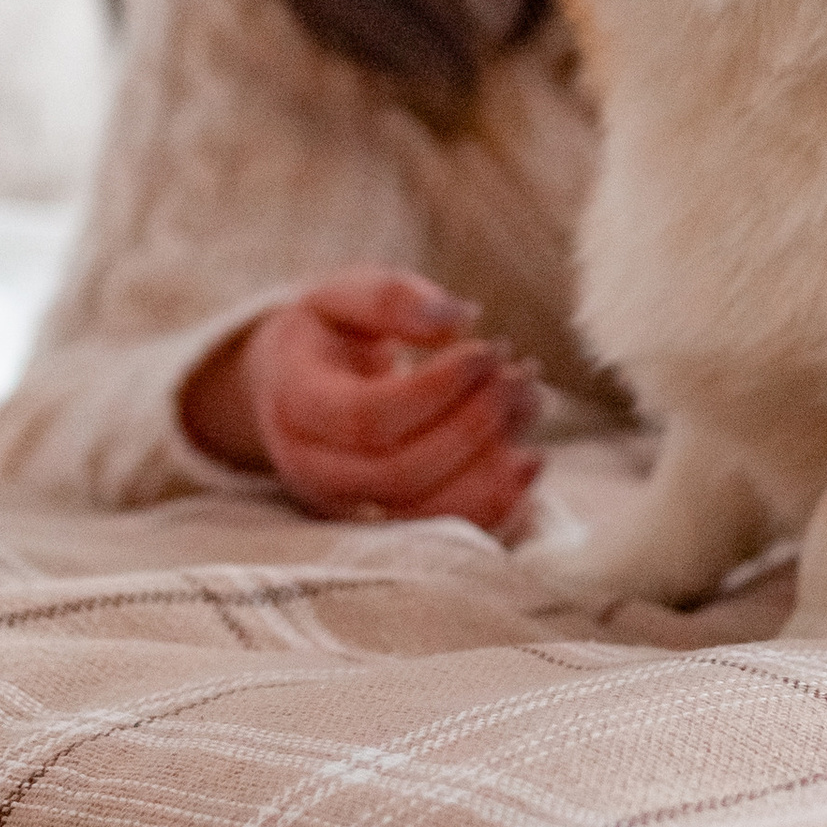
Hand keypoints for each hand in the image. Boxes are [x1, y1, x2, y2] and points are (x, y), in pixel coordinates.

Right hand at [181, 269, 543, 529]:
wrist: (295, 386)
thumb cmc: (328, 333)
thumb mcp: (344, 295)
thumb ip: (391, 298)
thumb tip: (459, 318)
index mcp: (295, 404)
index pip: (368, 418)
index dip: (437, 389)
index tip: (487, 349)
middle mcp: (314, 468)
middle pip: (401, 473)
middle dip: (473, 424)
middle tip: (517, 373)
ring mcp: (349, 505)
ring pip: (425, 514)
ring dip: (492, 465)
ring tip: (530, 401)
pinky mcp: (386, 524)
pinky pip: (443, 531)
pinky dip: (496, 503)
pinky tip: (530, 459)